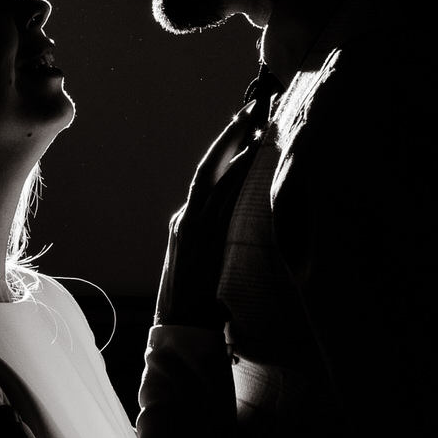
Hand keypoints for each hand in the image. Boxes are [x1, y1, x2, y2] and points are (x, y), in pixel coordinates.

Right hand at [155, 107, 258, 328]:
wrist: (179, 329)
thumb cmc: (192, 307)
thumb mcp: (203, 269)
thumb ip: (214, 245)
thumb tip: (236, 234)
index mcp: (185, 224)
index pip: (208, 179)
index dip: (227, 151)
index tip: (246, 128)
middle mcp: (185, 219)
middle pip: (210, 167)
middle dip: (231, 135)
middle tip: (253, 107)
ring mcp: (190, 225)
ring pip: (217, 175)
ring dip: (238, 145)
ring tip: (258, 120)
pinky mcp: (198, 234)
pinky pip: (222, 194)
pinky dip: (237, 171)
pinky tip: (254, 154)